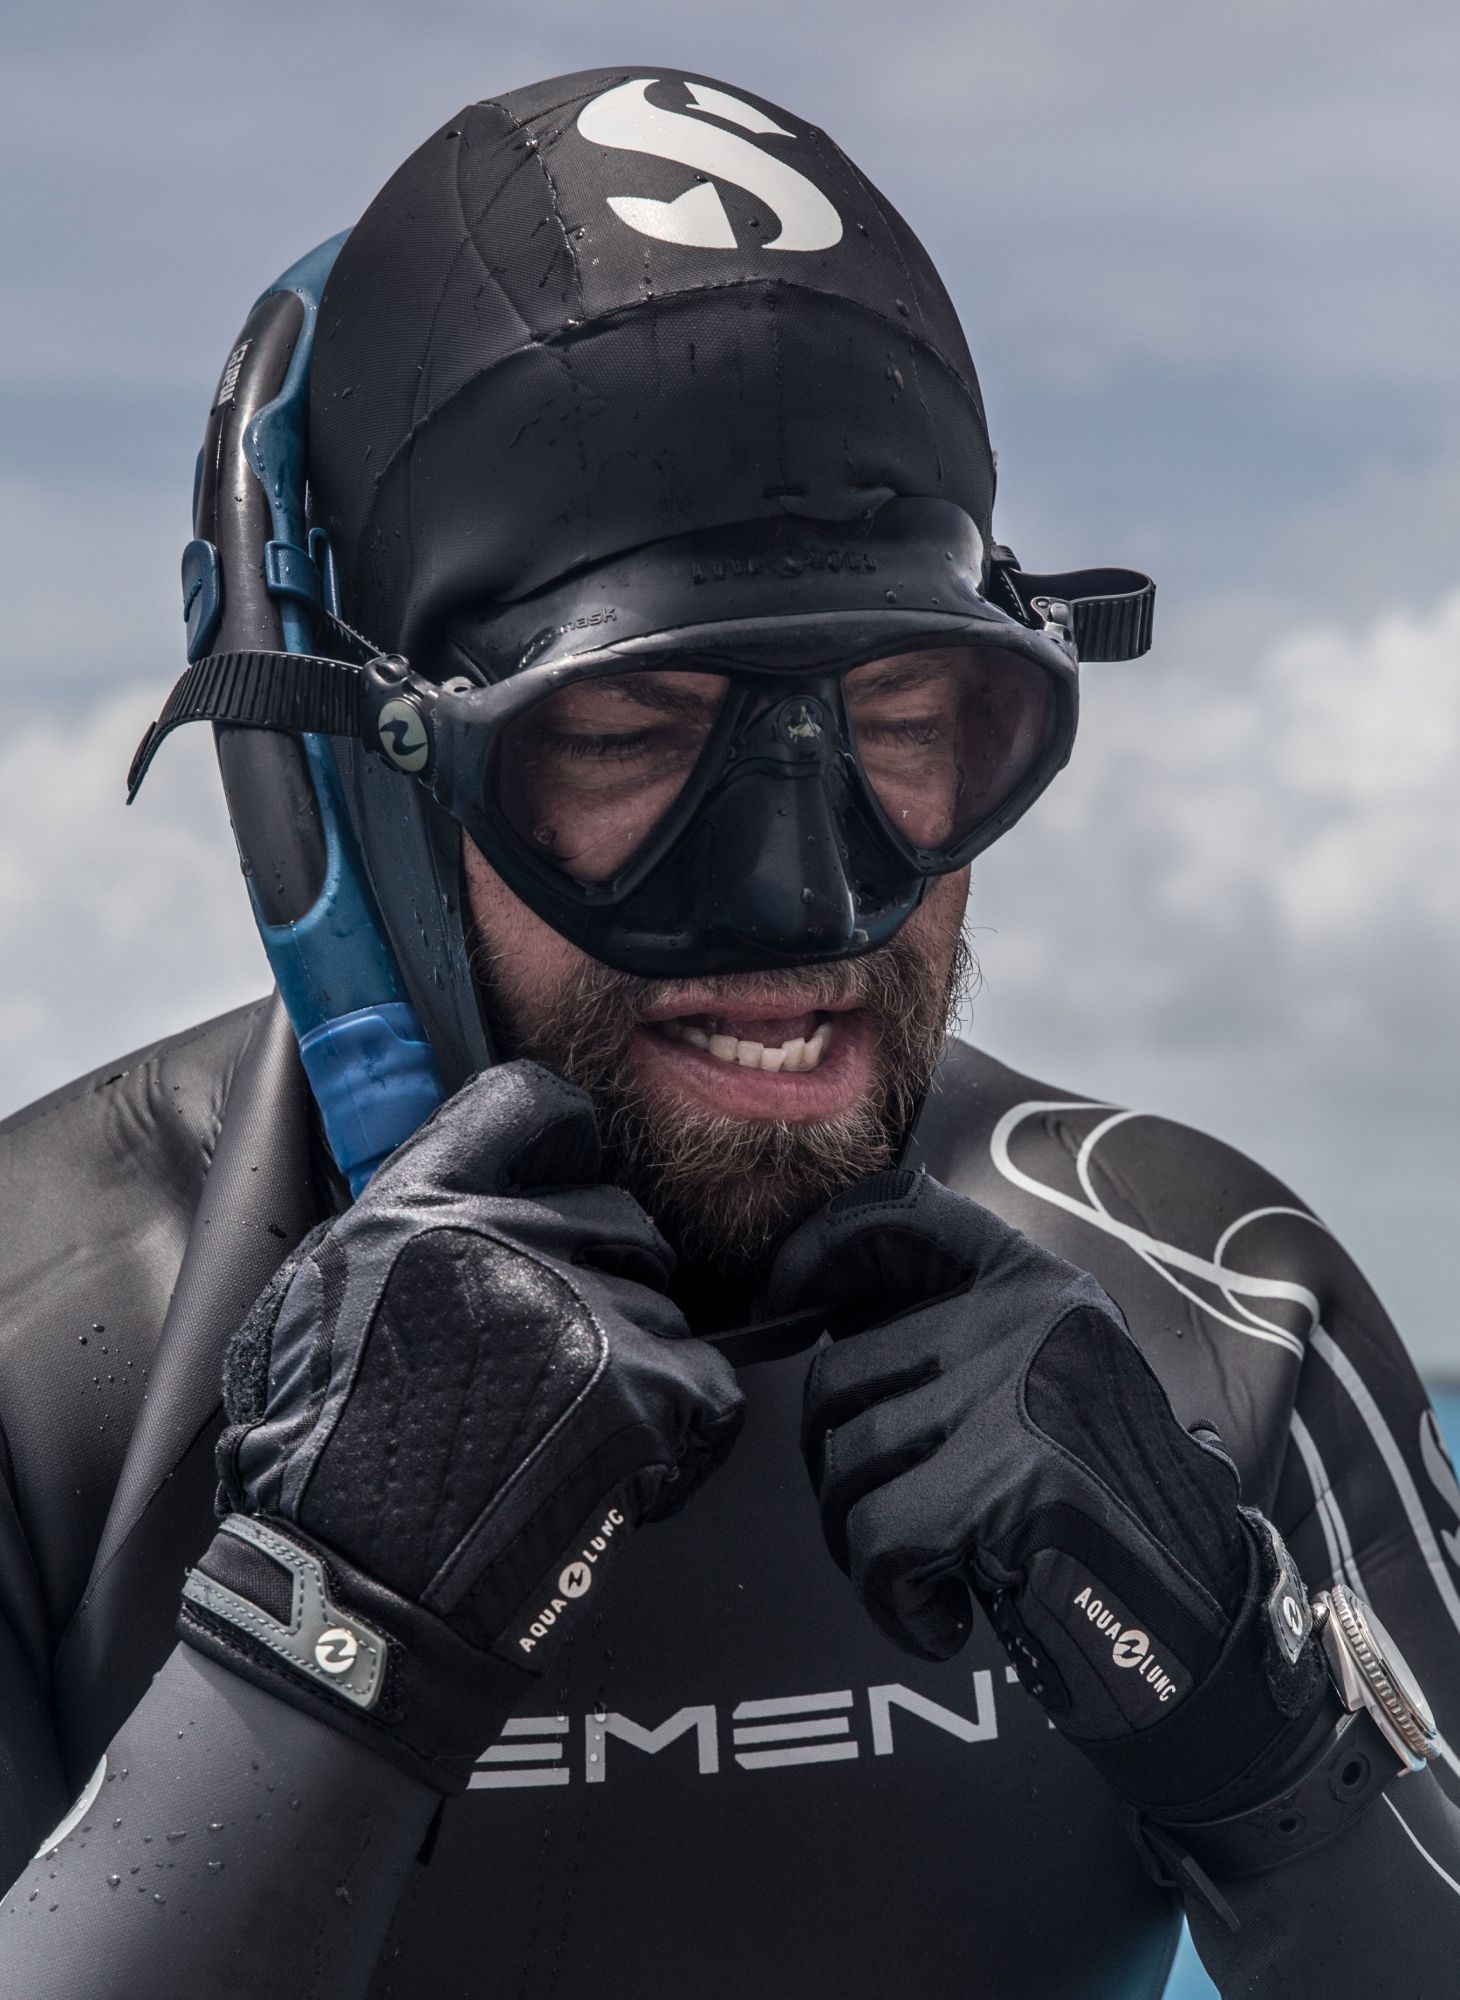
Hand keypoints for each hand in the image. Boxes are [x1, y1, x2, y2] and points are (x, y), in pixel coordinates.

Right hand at [179, 1062, 743, 1792]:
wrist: (356, 1598)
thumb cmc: (319, 1466)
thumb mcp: (312, 1304)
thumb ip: (396, 1225)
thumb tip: (466, 1182)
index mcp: (416, 1206)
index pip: (530, 1104)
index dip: (561, 1141)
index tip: (567, 1180)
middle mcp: (501, 1237)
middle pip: (618, 1214)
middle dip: (604, 1281)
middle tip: (559, 1363)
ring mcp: (577, 1309)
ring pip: (664, 1305)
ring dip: (637, 1364)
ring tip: (568, 1436)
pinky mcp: (638, 1387)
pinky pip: (709, 1386)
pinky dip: (683, 1435)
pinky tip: (623, 1471)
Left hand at [762, 1168, 1328, 1818]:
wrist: (1204, 1615)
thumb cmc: (1110, 1510)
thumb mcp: (1051, 1382)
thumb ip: (962, 1344)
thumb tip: (831, 1331)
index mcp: (1037, 1285)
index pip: (901, 1212)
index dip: (819, 1249)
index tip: (784, 1303)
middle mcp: (1023, 1323)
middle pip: (839, 1377)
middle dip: (832, 1469)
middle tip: (882, 1526)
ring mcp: (1013, 1397)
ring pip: (847, 1465)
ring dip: (861, 1544)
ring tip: (924, 1576)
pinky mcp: (1006, 1483)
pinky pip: (878, 1541)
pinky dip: (891, 1601)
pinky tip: (943, 1617)